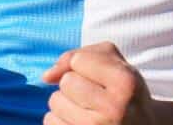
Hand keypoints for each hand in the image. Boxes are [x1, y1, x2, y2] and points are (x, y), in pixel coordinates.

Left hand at [41, 42, 155, 124]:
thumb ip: (78, 55)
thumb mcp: (113, 63)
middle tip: (96, 97)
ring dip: (66, 104)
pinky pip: (50, 121)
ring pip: (55, 102)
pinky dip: (60, 120)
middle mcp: (114, 108)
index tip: (104, 80)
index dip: (86, 67)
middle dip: (76, 86)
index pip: (78, 60)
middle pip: (66, 82)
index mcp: (126, 82)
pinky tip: (80, 123)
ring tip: (89, 111)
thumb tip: (46, 77)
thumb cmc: (123, 91)